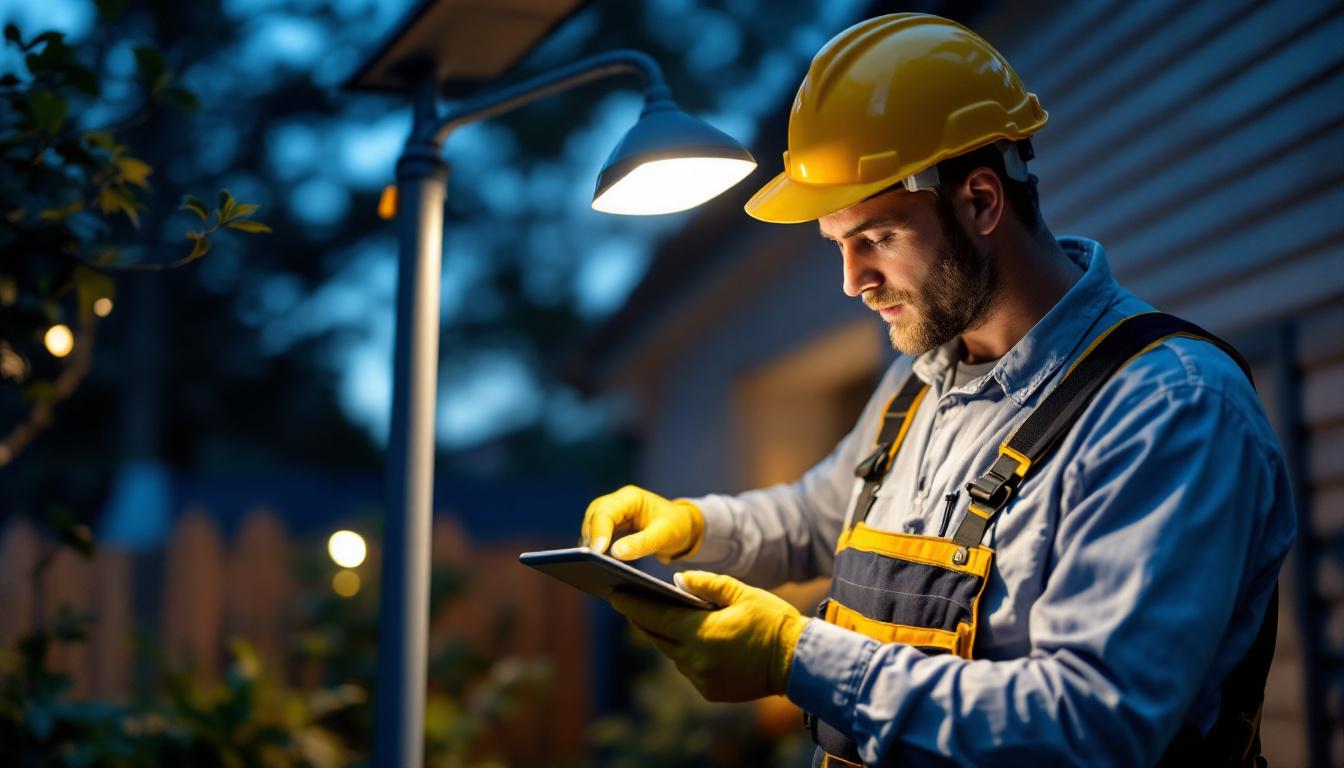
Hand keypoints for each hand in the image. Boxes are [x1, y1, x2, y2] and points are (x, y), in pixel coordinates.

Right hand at [582, 485, 703, 562]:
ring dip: (590, 543)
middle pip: (594, 517)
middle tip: (589, 560)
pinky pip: (597, 536)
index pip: (607, 511)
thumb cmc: (676, 526)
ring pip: (592, 526)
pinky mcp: (611, 527)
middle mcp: (618, 503)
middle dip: (591, 537)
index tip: (597, 551)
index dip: (599, 530)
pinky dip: (595, 548)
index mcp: (630, 497)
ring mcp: (613, 514)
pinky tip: (596, 563)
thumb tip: (615, 553)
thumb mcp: (664, 535)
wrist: (682, 527)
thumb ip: (641, 543)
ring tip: (591, 564)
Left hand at [610, 570, 809, 701]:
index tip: (614, 593)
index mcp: (700, 633)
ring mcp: (702, 679)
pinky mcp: (711, 691)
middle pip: (657, 637)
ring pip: (672, 654)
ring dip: (666, 637)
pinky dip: (686, 653)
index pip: (655, 617)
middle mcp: (695, 660)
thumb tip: (678, 581)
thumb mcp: (741, 592)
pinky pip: (689, 668)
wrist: (799, 661)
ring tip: (656, 618)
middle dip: (642, 619)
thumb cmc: (772, 621)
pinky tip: (689, 639)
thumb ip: (706, 584)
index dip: (632, 604)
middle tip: (627, 601)